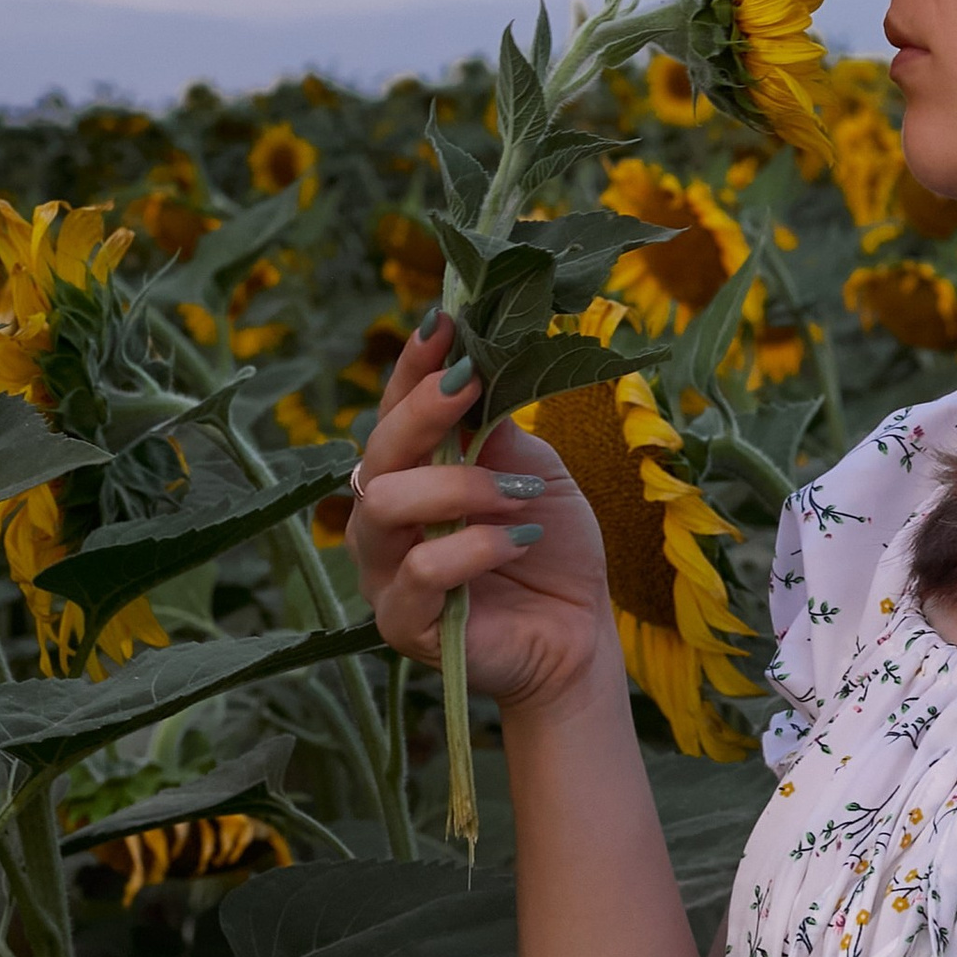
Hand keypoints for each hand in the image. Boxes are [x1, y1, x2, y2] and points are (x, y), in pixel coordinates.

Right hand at [346, 315, 619, 715]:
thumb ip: (497, 427)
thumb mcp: (533, 470)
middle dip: (424, 412)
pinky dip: (475, 548)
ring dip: (457, 486)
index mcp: (409, 475)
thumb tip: (475, 361)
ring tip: (519, 494)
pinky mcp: (404, 625)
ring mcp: (386, 574)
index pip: (393, 412)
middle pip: (376, 452)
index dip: (411, 367)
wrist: (579, 633)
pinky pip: (421, 572)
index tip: (444, 323)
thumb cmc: (551, 548)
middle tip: (472, 389)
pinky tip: (519, 540)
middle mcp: (382, 520)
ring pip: (386, 506)